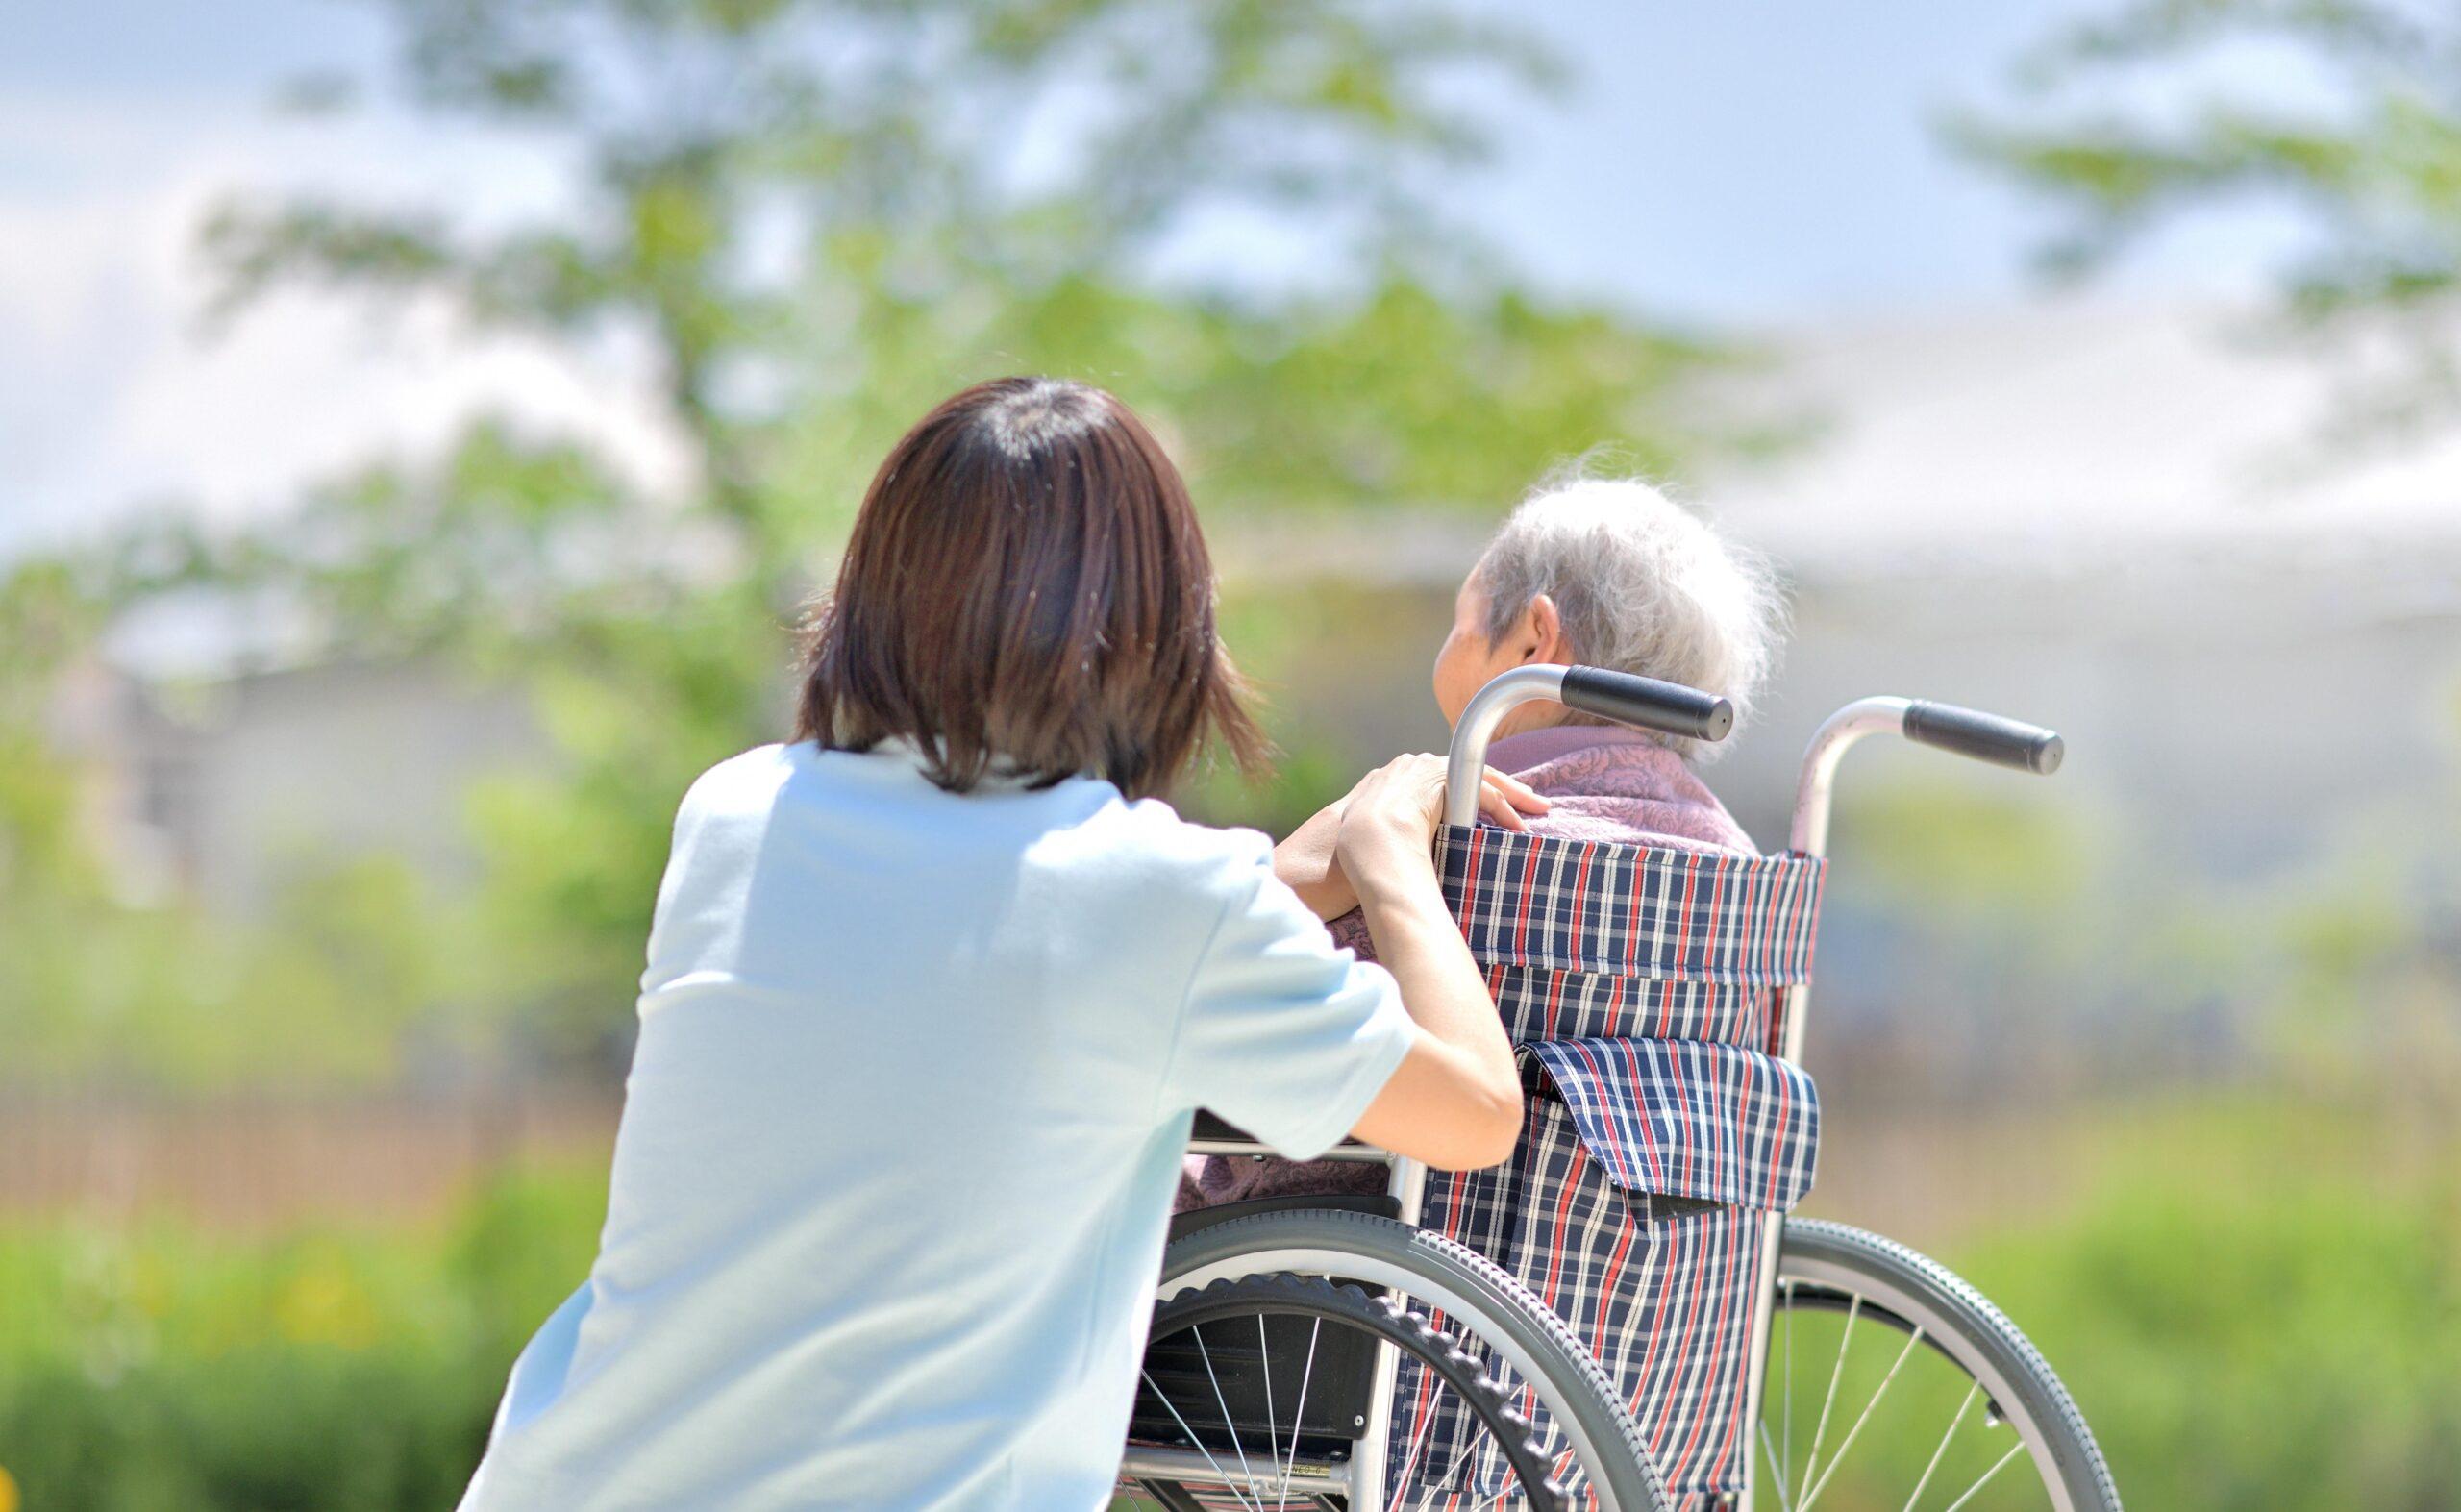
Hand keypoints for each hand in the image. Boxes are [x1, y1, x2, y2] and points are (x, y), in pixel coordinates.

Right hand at [1334, 756, 1547, 891]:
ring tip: (1535, 809)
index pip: (1440, 783)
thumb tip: (1404, 865)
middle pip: (1466, 773)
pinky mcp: (1448, 776)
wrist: (1365, 838)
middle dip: (1497, 789)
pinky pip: (1485, 792)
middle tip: (1524, 801)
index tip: (1479, 808)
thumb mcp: (1375, 839)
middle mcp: (1413, 765)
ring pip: (1481, 778)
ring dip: (1512, 796)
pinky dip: (1506, 809)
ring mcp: (1429, 766)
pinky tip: (1520, 825)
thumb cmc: (1362, 849)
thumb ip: (1393, 840)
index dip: (1463, 794)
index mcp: (1395, 779)